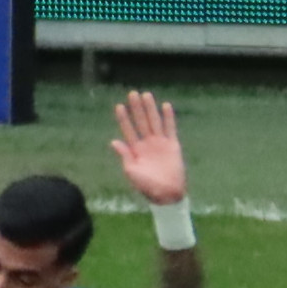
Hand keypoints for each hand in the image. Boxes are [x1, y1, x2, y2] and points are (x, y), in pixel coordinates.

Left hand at [108, 90, 186, 207]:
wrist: (166, 194)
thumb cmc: (147, 186)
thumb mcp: (132, 171)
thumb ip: (125, 156)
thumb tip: (114, 141)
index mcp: (135, 150)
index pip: (128, 130)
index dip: (124, 118)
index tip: (119, 106)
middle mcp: (147, 144)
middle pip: (141, 121)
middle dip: (136, 108)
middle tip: (132, 93)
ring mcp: (160, 143)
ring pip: (154, 122)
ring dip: (150, 109)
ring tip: (146, 95)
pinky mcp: (173, 146)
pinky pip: (170, 129)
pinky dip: (168, 118)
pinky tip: (165, 106)